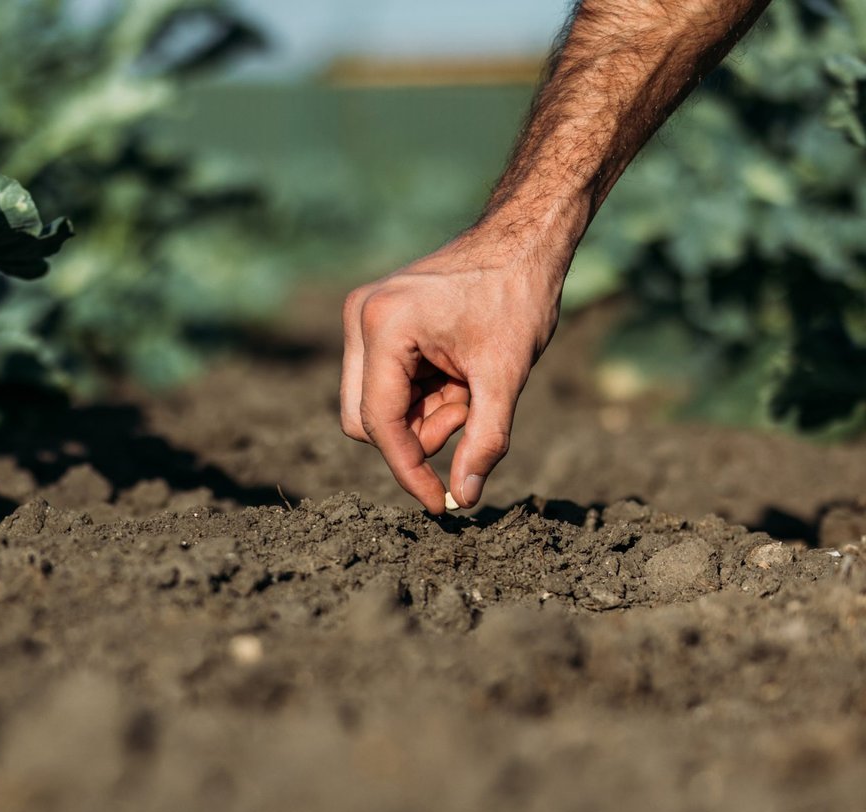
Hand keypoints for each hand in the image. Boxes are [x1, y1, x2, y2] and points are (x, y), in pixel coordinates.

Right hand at [340, 228, 567, 513]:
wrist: (523, 238)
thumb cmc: (517, 295)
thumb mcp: (506, 375)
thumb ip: (484, 440)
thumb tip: (464, 498)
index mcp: (385, 326)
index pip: (379, 422)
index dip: (408, 469)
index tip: (438, 502)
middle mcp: (360, 319)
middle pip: (364, 419)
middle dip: (416, 434)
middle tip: (467, 416)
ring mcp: (362, 317)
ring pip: (374, 405)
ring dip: (422, 415)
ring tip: (469, 388)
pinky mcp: (372, 320)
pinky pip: (383, 384)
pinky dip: (420, 396)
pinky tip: (456, 375)